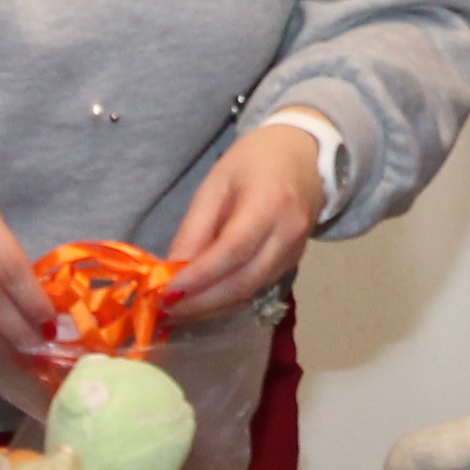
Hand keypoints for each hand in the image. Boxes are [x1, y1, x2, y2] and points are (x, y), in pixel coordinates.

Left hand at [165, 125, 327, 318]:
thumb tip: (171, 271)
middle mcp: (288, 233)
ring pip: (250, 292)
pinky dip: (227, 300)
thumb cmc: (253, 162)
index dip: (199, 277)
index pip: (233, 251)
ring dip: (212, 308)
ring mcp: (296, 252)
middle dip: (201, 303)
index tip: (166, 294)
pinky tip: (203, 301)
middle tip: (166, 312)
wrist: (303, 156)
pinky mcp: (293, 264)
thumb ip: (194, 229)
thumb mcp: (215, 184)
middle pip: (244, 281)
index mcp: (269, 202)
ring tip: (178, 312)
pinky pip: (257, 289)